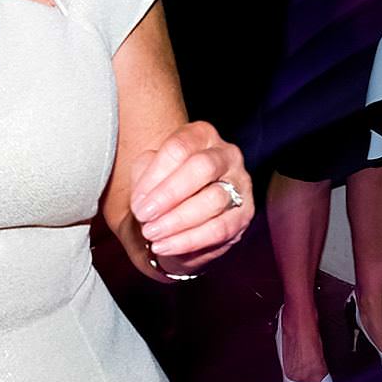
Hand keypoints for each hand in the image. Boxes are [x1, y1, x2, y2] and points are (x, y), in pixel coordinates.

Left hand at [128, 120, 253, 276]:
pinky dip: (189, 240)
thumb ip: (144, 175)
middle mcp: (227, 155)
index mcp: (202, 136)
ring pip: (214, 199)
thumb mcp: (147, 174)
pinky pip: (220, 229)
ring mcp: (240, 184)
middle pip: (202, 167)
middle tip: (144, 215)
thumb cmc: (161, 190)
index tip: (137, 201)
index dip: (155, 175)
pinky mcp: (244, 215)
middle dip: (169, 194)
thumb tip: (146, 195)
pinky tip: (166, 246)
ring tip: (152, 233)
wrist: (177, 220)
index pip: (179, 147)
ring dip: (178, 220)